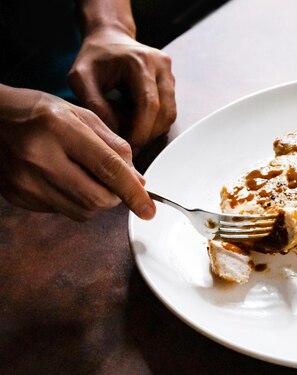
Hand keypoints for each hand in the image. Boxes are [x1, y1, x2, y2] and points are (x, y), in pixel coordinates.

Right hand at [0, 86, 155, 220]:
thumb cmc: (37, 112)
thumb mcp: (80, 115)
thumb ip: (113, 146)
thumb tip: (138, 180)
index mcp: (60, 129)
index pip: (109, 168)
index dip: (134, 192)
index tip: (148, 210)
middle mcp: (40, 157)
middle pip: (97, 198)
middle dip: (115, 196)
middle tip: (114, 183)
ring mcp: (26, 181)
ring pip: (82, 211)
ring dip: (96, 200)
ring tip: (85, 176)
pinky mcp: (18, 196)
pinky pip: (62, 211)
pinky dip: (74, 201)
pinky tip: (63, 179)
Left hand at [68, 28, 176, 147]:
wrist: (110, 38)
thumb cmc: (94, 57)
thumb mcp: (80, 78)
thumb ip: (94, 105)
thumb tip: (114, 133)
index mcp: (140, 61)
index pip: (149, 104)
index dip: (141, 130)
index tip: (128, 145)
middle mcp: (161, 66)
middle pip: (165, 112)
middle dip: (148, 133)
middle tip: (129, 145)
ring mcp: (169, 74)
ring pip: (170, 114)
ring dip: (152, 130)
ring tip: (131, 132)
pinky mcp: (171, 82)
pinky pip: (169, 111)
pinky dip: (154, 123)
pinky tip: (136, 122)